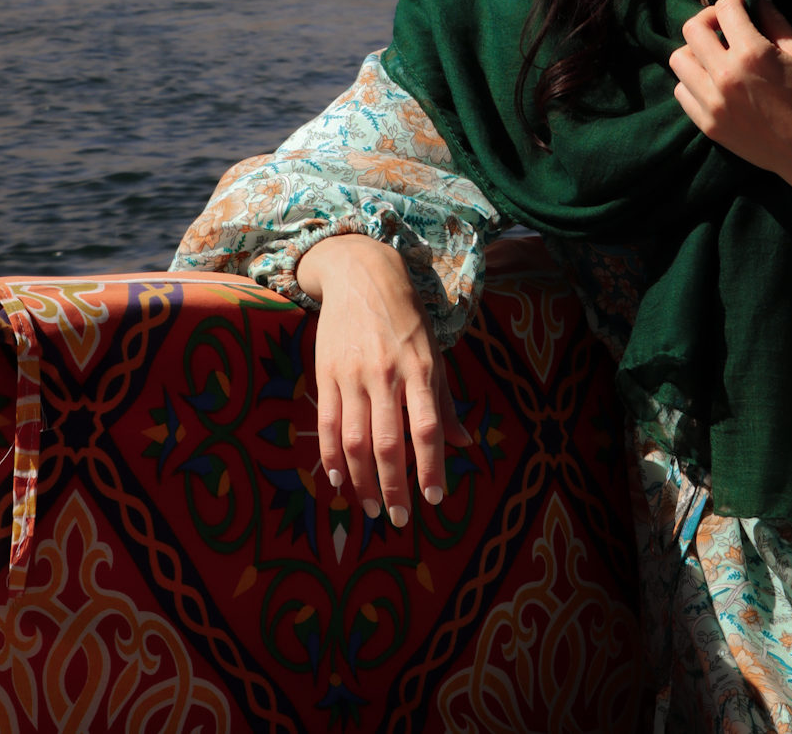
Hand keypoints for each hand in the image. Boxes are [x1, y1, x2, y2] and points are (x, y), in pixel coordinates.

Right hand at [296, 235, 470, 524]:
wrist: (361, 274)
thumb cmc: (406, 317)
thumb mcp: (434, 352)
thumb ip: (444, 402)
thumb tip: (465, 444)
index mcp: (420, 369)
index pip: (426, 427)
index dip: (430, 466)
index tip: (435, 498)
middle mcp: (386, 374)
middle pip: (387, 442)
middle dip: (394, 486)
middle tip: (401, 517)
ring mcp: (352, 374)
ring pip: (354, 440)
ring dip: (361, 481)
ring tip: (371, 507)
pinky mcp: (326, 373)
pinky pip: (327, 424)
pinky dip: (331, 457)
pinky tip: (339, 480)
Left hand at [668, 0, 791, 190]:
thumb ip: (775, 18)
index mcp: (752, 54)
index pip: (725, 8)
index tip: (742, 2)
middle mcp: (725, 76)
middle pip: (692, 29)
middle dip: (709, 18)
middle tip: (725, 24)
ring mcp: (712, 103)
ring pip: (678, 59)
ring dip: (695, 50)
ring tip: (716, 54)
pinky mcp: (707, 125)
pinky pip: (681, 91)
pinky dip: (693, 81)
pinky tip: (713, 81)